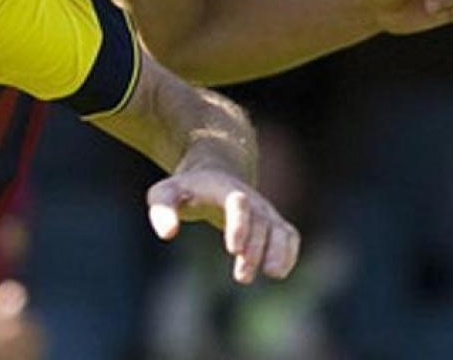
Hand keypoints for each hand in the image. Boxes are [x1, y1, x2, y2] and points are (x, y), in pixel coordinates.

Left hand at [146, 169, 298, 283]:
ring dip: (278, 252)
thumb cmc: (184, 190)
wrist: (212, 174)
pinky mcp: (272, 222)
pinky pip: (289, 234)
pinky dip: (289, 251)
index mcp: (223, 189)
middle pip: (260, 223)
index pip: (238, 203)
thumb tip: (168, 234)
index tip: (233, 249)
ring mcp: (263, 210)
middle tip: (242, 277)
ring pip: (279, 229)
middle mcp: (250, 199)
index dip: (239, 225)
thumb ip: (162, 211)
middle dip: (254, 250)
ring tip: (271, 274)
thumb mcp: (164, 195)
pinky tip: (278, 271)